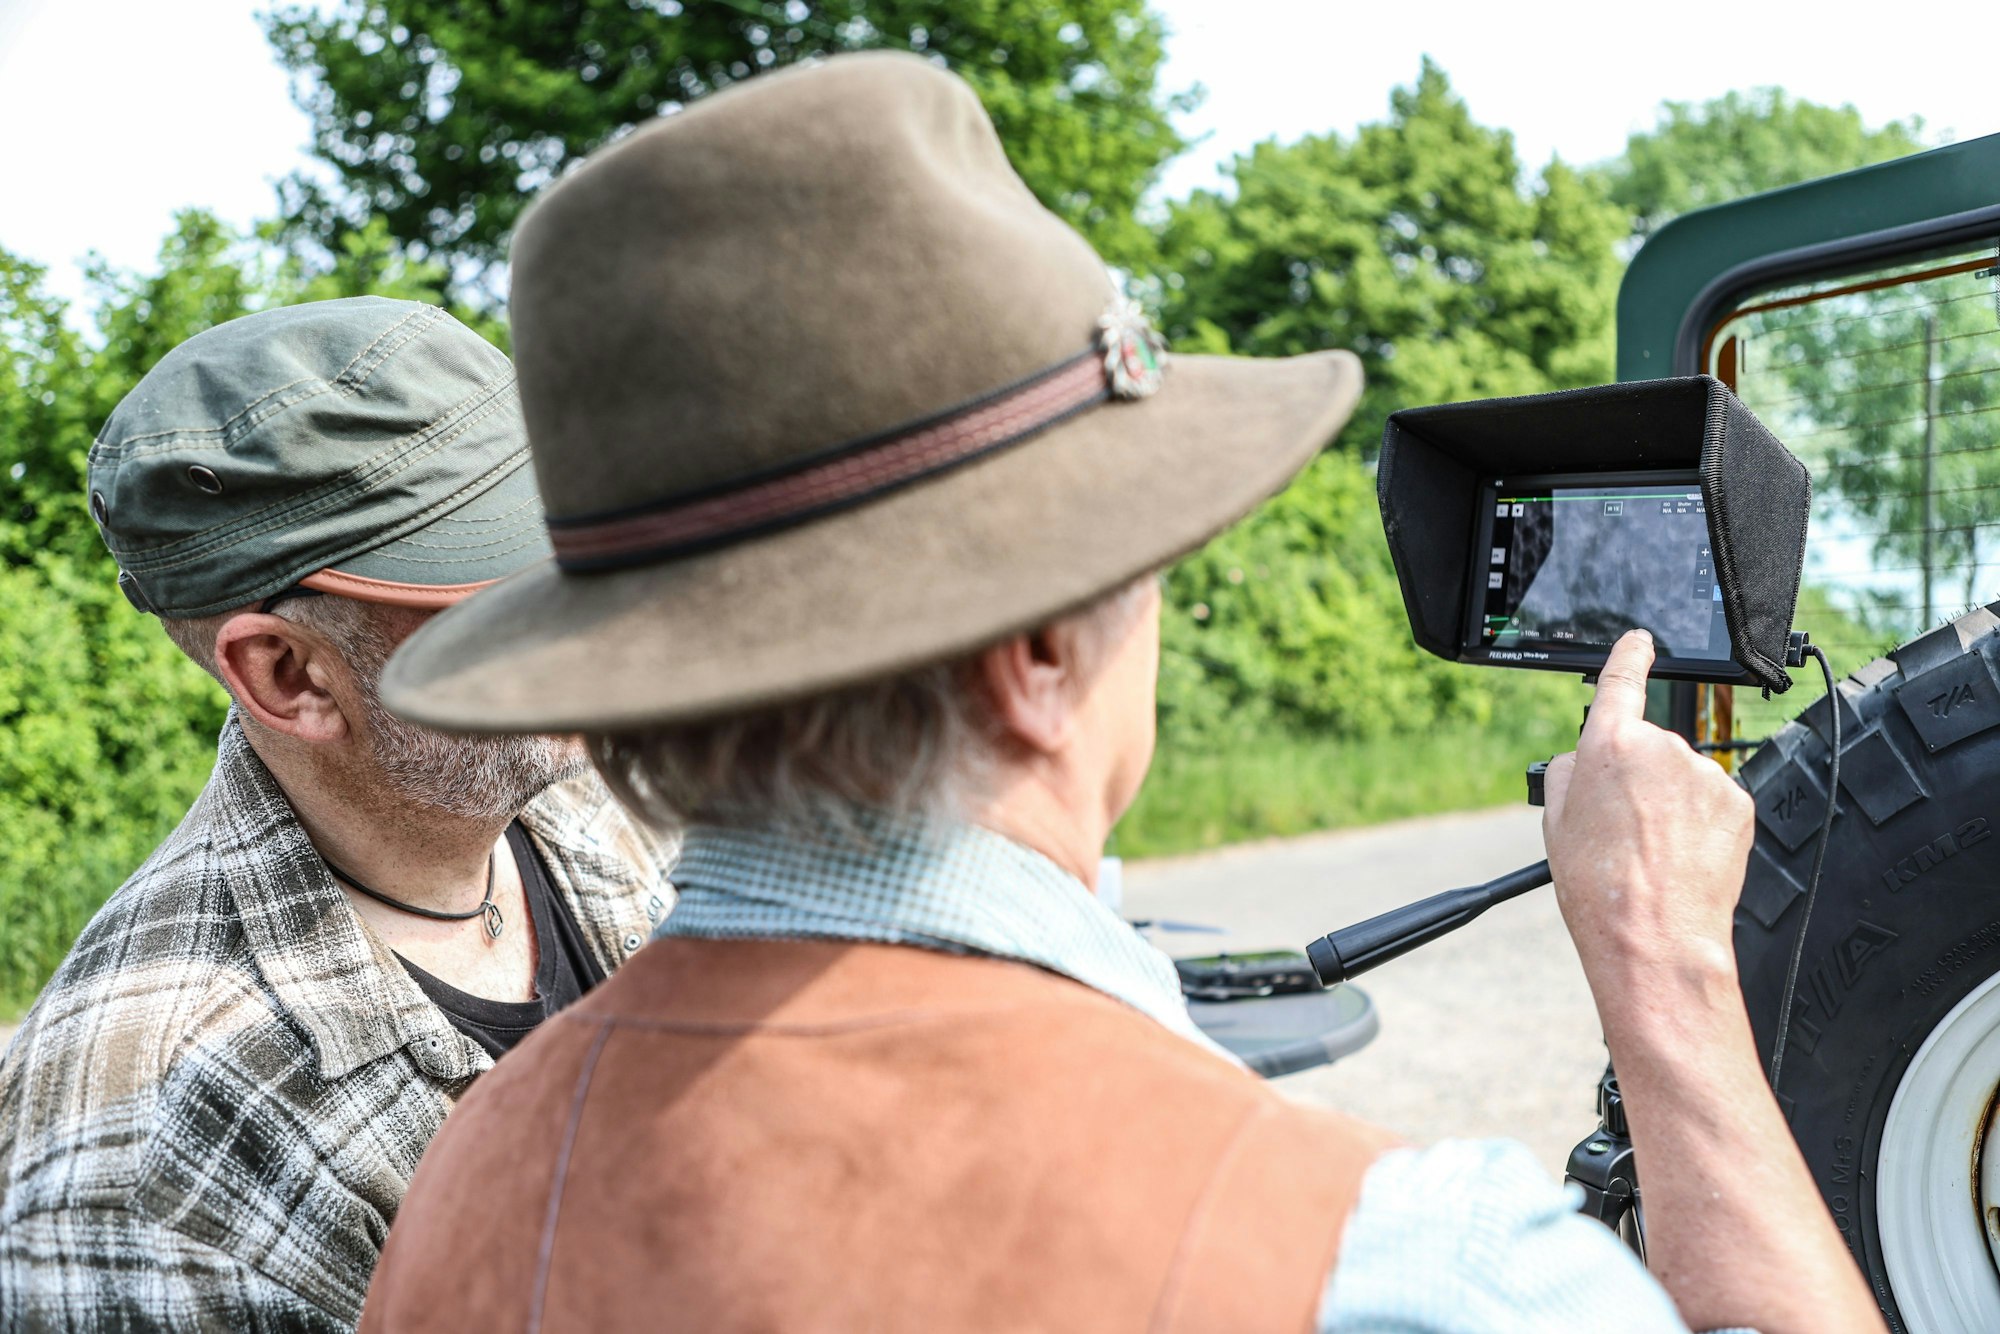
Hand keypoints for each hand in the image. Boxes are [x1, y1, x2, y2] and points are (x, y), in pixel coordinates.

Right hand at [1542, 629, 1755, 1014]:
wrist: (1655, 934)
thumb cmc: (1600, 887)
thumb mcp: (1556, 822)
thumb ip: (1569, 773)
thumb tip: (1584, 759)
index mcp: (1609, 746)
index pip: (1621, 681)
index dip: (1629, 656)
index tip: (1639, 642)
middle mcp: (1662, 748)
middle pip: (1648, 748)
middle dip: (1637, 778)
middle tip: (1622, 829)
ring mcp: (1705, 774)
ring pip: (1682, 777)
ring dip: (1670, 803)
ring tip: (1653, 852)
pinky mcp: (1738, 802)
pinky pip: (1712, 801)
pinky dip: (1699, 822)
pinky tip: (1682, 855)